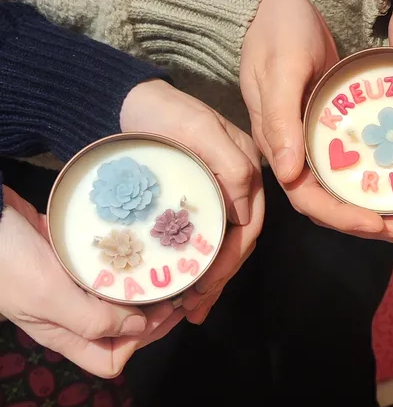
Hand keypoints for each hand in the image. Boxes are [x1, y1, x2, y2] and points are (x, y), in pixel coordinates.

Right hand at [0, 187, 182, 377]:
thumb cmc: (8, 260)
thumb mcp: (48, 296)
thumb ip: (92, 319)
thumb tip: (140, 327)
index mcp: (65, 332)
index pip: (111, 358)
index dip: (140, 341)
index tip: (162, 312)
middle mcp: (72, 313)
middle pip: (124, 328)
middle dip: (154, 314)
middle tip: (179, 288)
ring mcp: (74, 285)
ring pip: (121, 296)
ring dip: (146, 286)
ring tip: (169, 269)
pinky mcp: (75, 259)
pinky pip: (110, 268)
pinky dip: (129, 262)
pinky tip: (145, 249)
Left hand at [121, 79, 264, 323]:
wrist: (129, 98)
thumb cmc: (163, 112)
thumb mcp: (199, 132)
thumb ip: (232, 166)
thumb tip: (246, 215)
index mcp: (247, 168)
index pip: (250, 224)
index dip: (231, 259)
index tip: (207, 286)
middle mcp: (239, 182)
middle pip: (240, 240)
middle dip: (221, 277)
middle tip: (195, 306)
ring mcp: (219, 190)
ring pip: (225, 243)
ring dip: (212, 277)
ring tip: (192, 307)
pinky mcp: (199, 197)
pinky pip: (206, 235)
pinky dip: (199, 263)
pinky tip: (187, 283)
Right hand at [239, 0, 387, 238]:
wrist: (276, 3)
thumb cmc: (277, 30)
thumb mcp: (281, 68)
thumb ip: (281, 118)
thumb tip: (288, 173)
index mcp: (279, 144)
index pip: (309, 200)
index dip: (343, 218)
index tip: (379, 224)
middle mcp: (295, 150)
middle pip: (330, 203)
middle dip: (366, 221)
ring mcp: (312, 140)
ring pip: (343, 187)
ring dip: (373, 204)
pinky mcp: (329, 126)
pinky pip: (352, 161)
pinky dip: (375, 175)